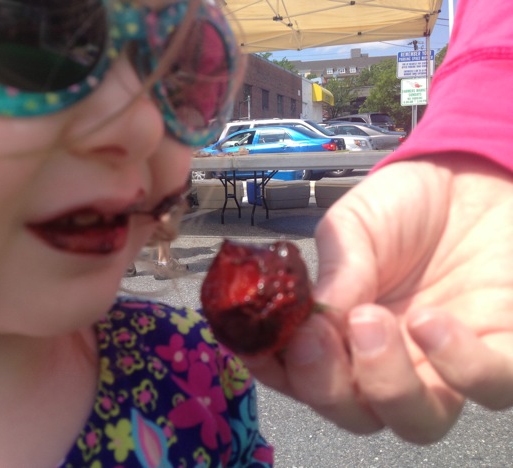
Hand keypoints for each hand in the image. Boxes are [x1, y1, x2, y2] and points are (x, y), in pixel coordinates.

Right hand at [244, 154, 512, 442]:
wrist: (468, 175)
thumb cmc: (402, 203)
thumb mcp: (352, 227)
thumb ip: (335, 273)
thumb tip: (313, 321)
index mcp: (342, 333)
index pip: (300, 375)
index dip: (276, 371)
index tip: (262, 345)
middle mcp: (387, 359)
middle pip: (355, 414)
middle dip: (327, 386)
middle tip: (317, 337)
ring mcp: (443, 363)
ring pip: (417, 423)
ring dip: (386, 385)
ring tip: (371, 320)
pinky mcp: (500, 348)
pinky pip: (488, 388)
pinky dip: (458, 367)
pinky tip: (430, 320)